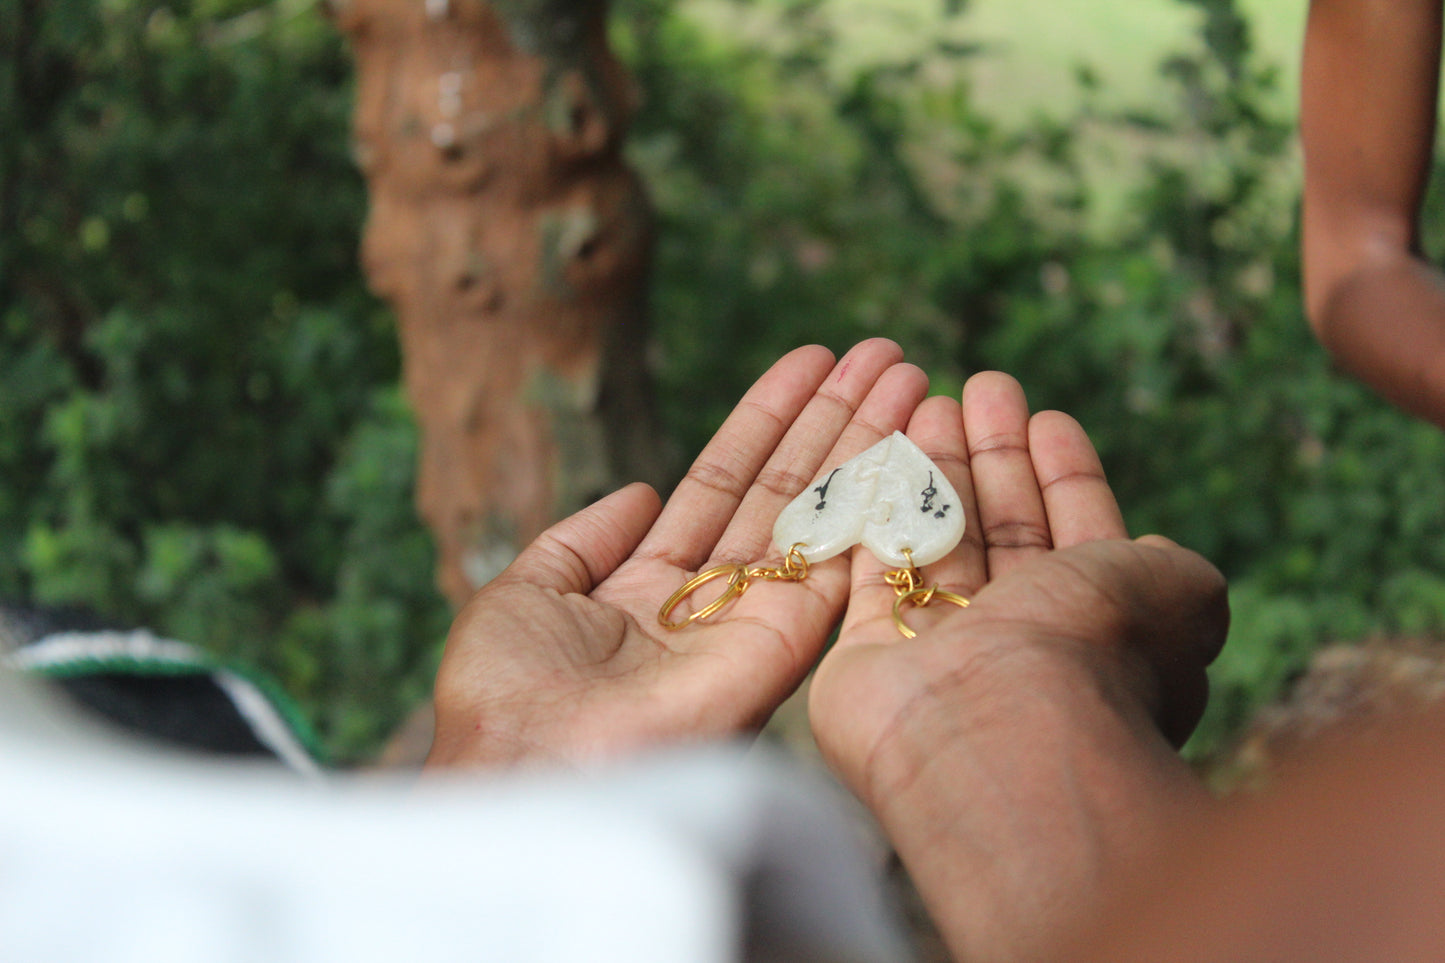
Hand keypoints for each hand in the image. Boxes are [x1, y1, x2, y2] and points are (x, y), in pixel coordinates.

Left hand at [426, 340, 928, 768]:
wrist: (529, 767)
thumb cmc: (505, 695)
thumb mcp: (525, 594)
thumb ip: (581, 538)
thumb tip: (637, 490)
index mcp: (654, 591)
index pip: (724, 487)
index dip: (766, 424)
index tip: (809, 364)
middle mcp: (716, 604)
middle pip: (785, 491)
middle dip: (831, 419)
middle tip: (881, 352)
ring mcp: (756, 624)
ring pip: (820, 514)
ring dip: (863, 440)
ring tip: (902, 367)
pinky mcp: (786, 646)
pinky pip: (838, 561)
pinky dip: (871, 500)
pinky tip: (901, 439)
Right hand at [808, 372, 1228, 962]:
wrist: (996, 727)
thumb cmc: (1093, 653)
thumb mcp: (1179, 593)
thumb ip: (1175, 566)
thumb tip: (1156, 551)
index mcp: (1096, 633)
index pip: (1081, 538)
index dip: (1067, 476)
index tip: (1049, 418)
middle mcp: (1019, 645)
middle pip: (1006, 532)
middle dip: (998, 456)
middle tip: (985, 386)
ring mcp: (940, 653)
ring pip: (939, 542)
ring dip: (939, 467)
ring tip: (932, 398)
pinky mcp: (867, 657)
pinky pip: (872, 567)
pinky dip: (879, 509)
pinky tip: (885, 450)